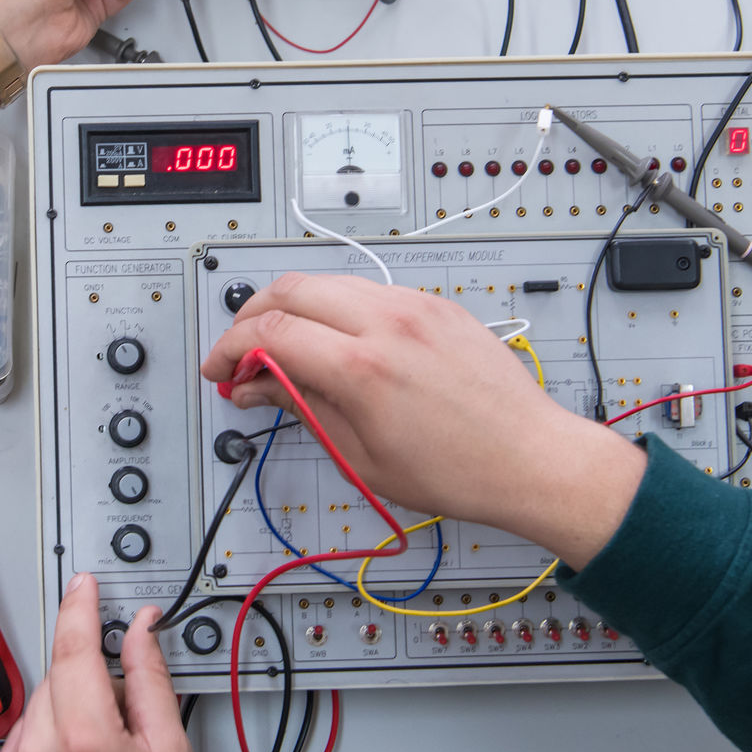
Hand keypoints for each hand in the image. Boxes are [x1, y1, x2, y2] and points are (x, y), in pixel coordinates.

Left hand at [0, 573, 191, 751]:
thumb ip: (151, 682)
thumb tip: (140, 631)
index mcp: (85, 738)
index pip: (73, 646)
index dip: (79, 607)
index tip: (82, 586)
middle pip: (56, 680)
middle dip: (86, 687)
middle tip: (117, 730)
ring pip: (35, 715)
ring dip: (62, 723)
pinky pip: (16, 751)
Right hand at [201, 274, 645, 567]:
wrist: (531, 457)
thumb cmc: (460, 470)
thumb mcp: (361, 454)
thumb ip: (301, 406)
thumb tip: (256, 384)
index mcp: (363, 367)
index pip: (268, 331)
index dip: (230, 348)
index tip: (220, 368)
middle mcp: (388, 323)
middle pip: (290, 288)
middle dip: (251, 314)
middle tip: (241, 351)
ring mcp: (415, 307)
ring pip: (328, 281)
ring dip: (294, 307)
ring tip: (287, 349)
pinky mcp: (436, 305)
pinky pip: (369, 290)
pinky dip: (338, 308)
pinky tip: (337, 342)